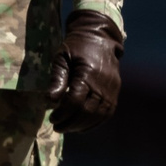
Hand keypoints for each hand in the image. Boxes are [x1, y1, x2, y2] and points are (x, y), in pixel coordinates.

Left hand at [49, 11, 124, 134]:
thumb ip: (57, 78)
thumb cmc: (76, 47)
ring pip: (98, 116)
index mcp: (88, 73)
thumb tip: (50, 100)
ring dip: (81, 126)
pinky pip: (107, 114)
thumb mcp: (62, 57)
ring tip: (67, 128)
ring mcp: (112, 89)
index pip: (75, 101)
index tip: (52, 117)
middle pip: (87, 111)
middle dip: (70, 123)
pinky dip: (94, 124)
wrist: (100, 37)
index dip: (63, 113)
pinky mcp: (115, 93)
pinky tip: (81, 127)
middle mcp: (103, 84)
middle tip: (56, 126)